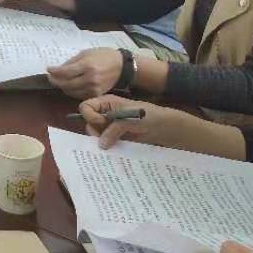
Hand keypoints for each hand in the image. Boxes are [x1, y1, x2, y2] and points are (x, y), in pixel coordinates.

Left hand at [46, 48, 123, 98]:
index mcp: (87, 66)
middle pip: (66, 85)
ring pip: (71, 92)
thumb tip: (58, 69)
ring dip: (63, 87)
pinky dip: (72, 91)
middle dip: (56, 81)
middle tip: (51, 77)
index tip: (48, 69)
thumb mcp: (86, 53)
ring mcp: (94, 89)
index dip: (54, 72)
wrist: (122, 67)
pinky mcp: (96, 95)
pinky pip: (79, 95)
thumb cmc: (104, 56)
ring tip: (59, 81)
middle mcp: (90, 79)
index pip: (65, 72)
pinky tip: (70, 86)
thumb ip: (71, 62)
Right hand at [78, 96, 192, 148]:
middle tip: (104, 138)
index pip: (86, 106)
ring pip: (96, 133)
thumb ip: (114, 129)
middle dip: (93, 130)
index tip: (101, 123)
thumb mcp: (130, 119)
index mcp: (107, 102)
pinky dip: (107, 146)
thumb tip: (100, 145)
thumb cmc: (149, 116)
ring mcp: (111, 125)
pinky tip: (113, 149)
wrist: (166, 127)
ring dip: (100, 140)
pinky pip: (105, 141)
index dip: (89, 115)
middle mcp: (106, 112)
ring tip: (110, 146)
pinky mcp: (117, 136)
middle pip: (88, 121)